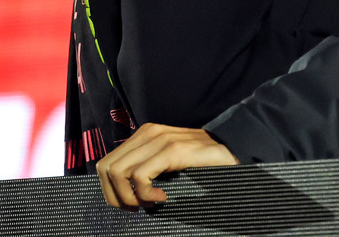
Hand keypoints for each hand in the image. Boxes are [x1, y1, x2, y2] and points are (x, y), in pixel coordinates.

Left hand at [96, 123, 238, 208]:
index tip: (130, 203)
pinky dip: (145, 194)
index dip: (110, 190)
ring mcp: (159, 139)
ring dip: (130, 196)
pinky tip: (162, 197)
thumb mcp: (167, 162)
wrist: (233, 150)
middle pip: (106, 168)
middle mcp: (148, 133)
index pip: (105, 163)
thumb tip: (120, 189)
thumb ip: (146, 165)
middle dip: (116, 196)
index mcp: (144, 134)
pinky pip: (140, 177)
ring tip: (150, 202)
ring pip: (117, 172)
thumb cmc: (201, 162)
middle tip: (138, 206)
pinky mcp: (172, 150)